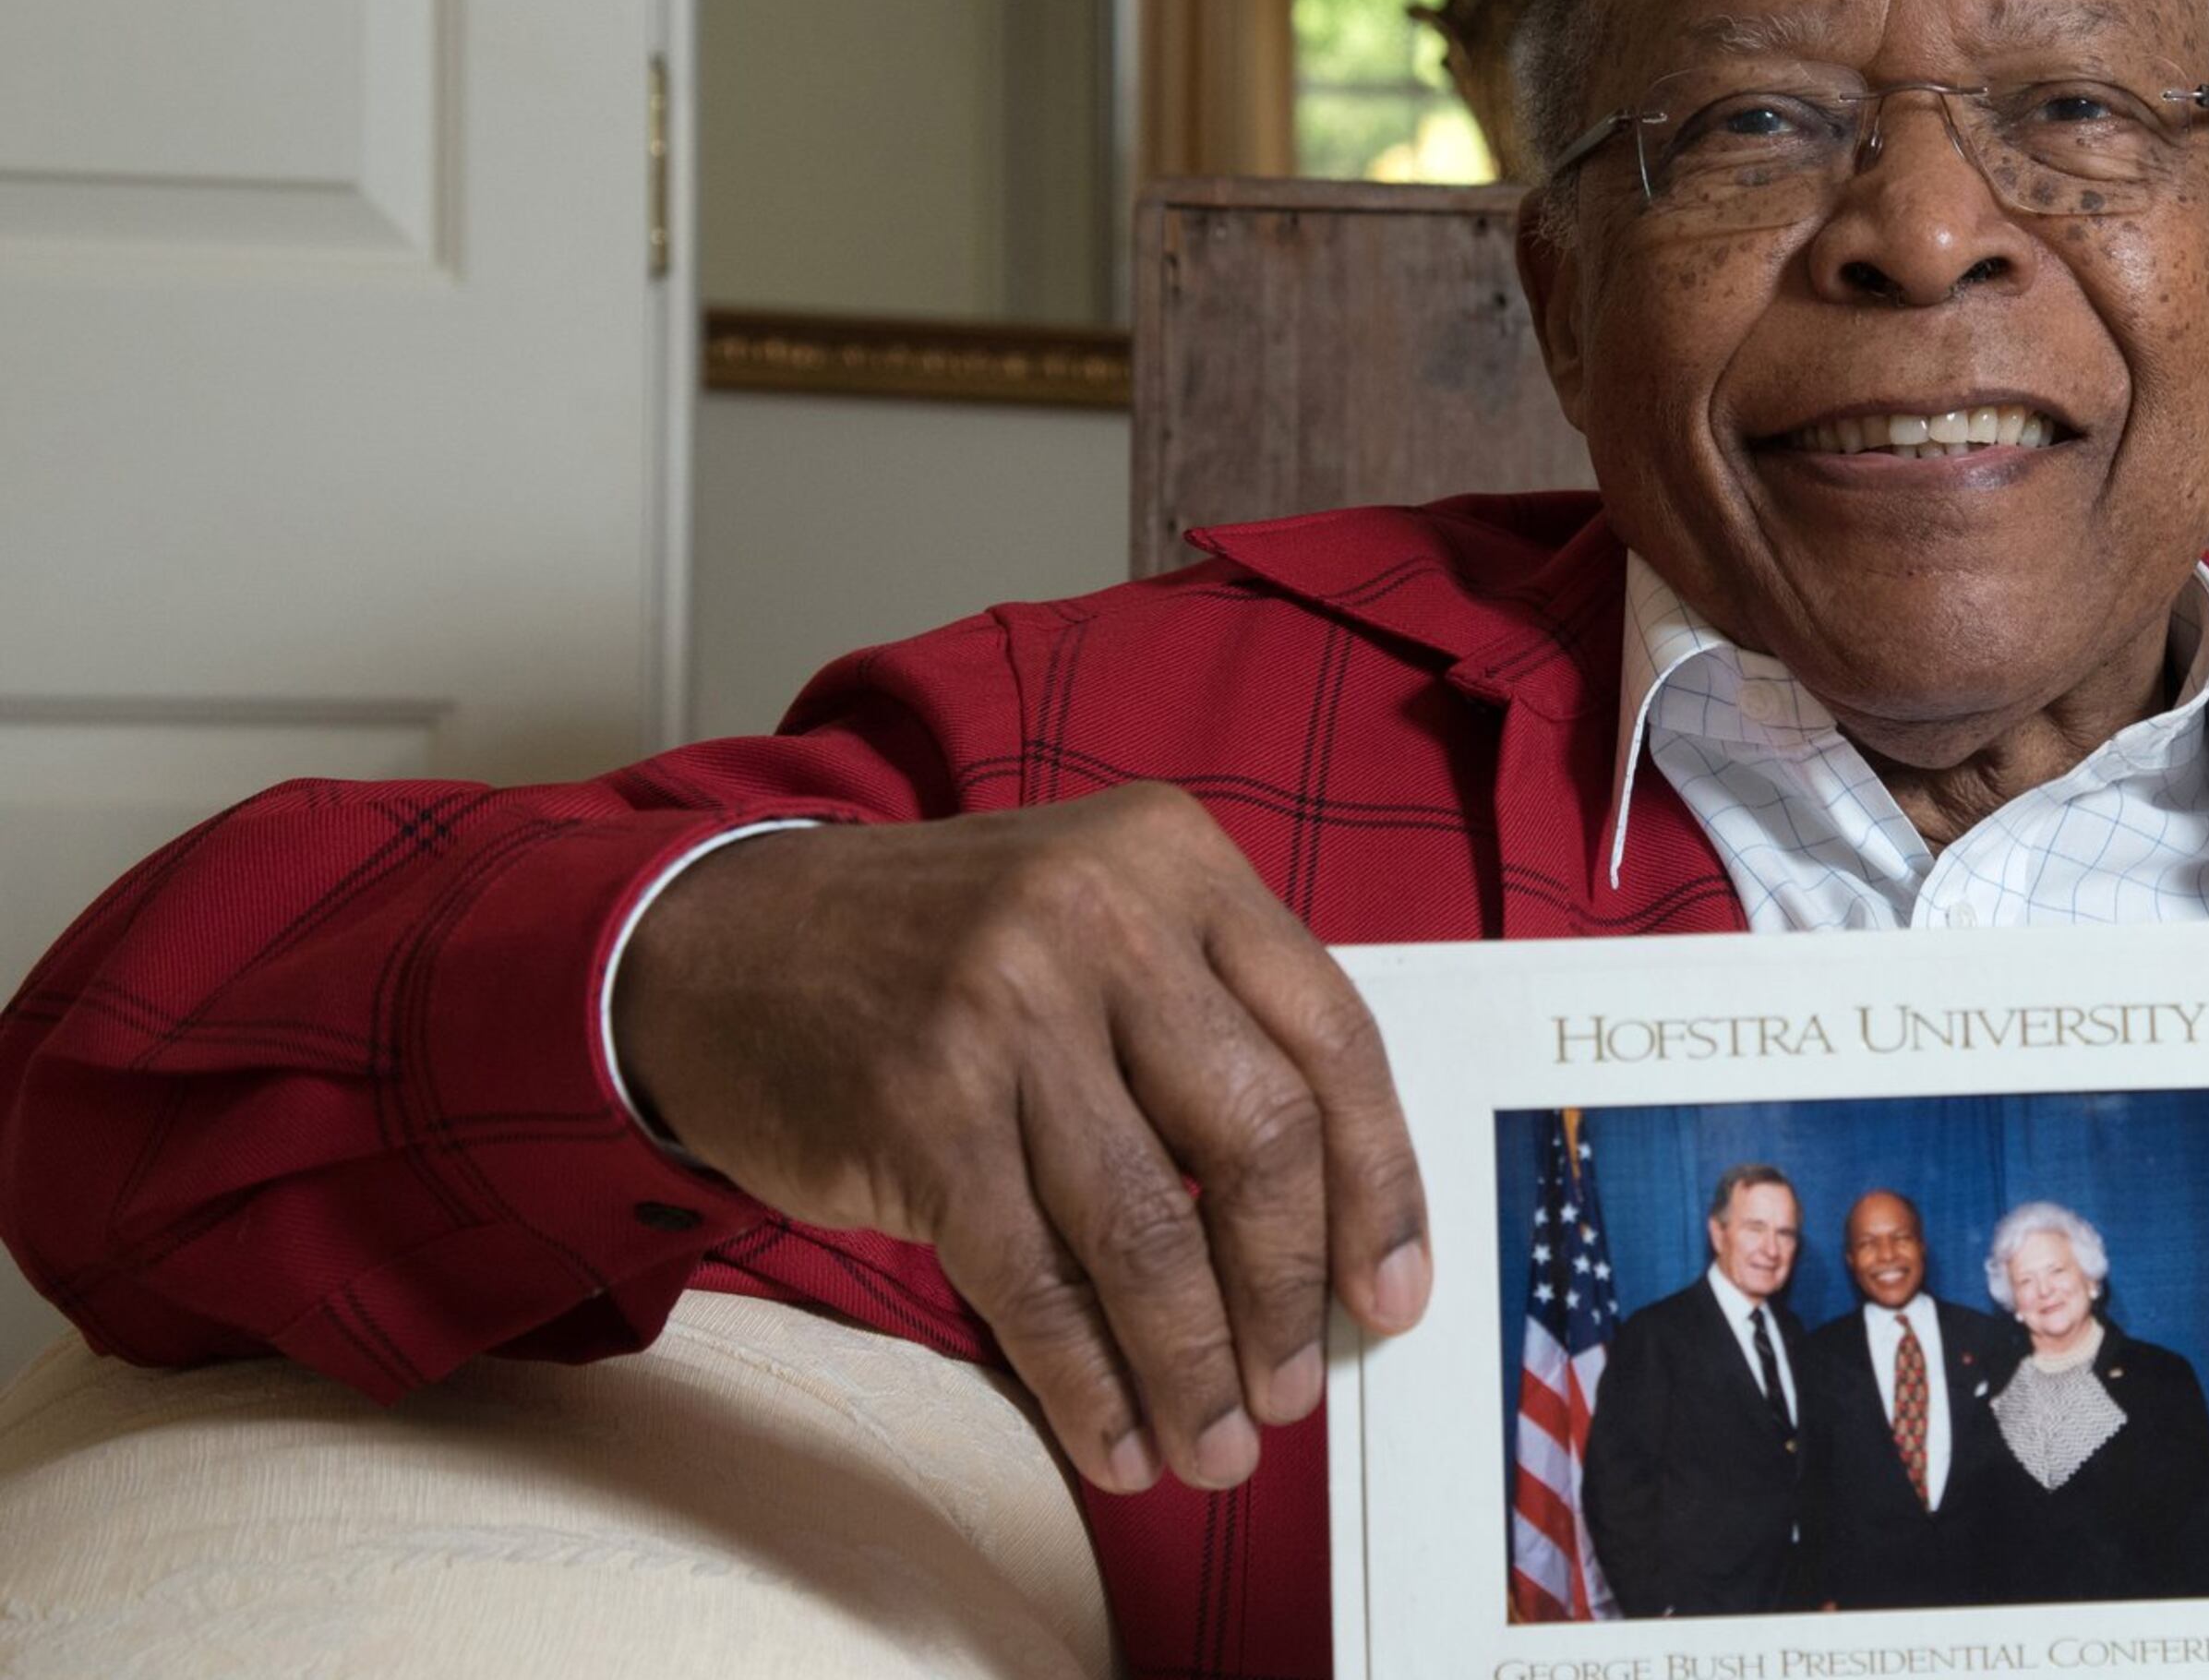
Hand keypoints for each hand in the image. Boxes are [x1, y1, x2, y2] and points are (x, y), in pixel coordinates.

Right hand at [615, 783, 1429, 1497]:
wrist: (722, 943)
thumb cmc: (946, 952)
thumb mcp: (1102, 918)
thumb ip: (1212, 1022)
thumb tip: (1325, 1229)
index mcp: (1177, 861)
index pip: (1333, 1038)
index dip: (1380, 1184)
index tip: (1390, 1292)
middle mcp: (1102, 920)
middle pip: (1260, 1136)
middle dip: (1287, 1291)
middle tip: (1291, 1387)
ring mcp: (1006, 1012)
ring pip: (1149, 1227)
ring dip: (1194, 1364)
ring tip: (1216, 1442)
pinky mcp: (921, 1112)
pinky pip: (1034, 1279)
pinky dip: (1087, 1379)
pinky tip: (1117, 1437)